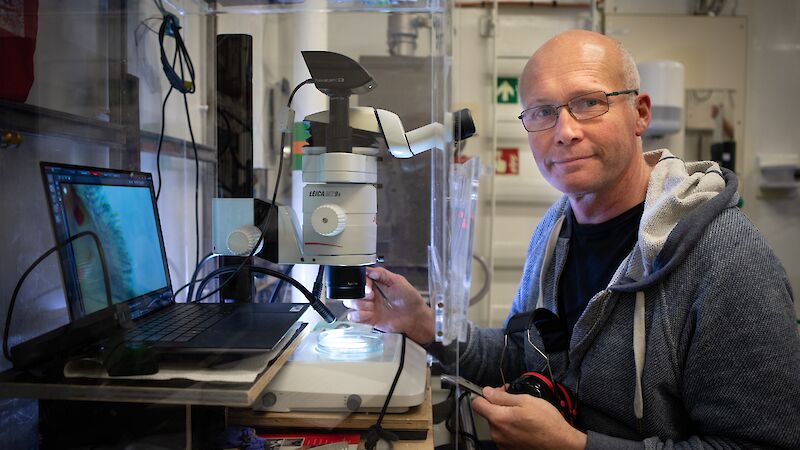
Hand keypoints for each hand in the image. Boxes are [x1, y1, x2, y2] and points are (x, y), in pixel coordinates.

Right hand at [342, 266, 434, 345]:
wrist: (415, 317)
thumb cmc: (409, 298)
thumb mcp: (398, 281)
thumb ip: (383, 274)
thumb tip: (369, 269)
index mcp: (376, 283)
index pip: (359, 279)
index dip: (362, 283)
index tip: (369, 286)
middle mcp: (370, 295)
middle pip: (351, 291)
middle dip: (358, 294)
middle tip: (371, 296)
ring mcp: (368, 307)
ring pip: (350, 303)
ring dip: (359, 304)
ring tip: (371, 306)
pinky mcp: (369, 319)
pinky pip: (354, 317)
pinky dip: (358, 315)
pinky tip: (369, 314)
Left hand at [471, 386, 586, 449]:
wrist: (560, 444)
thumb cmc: (546, 421)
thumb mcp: (526, 400)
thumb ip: (502, 397)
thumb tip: (487, 391)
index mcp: (498, 418)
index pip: (476, 403)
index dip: (484, 395)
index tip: (495, 393)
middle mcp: (496, 433)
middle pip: (488, 414)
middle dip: (498, 405)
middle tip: (515, 401)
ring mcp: (502, 444)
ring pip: (497, 425)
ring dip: (505, 418)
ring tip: (522, 416)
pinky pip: (504, 435)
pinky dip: (511, 429)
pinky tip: (524, 427)